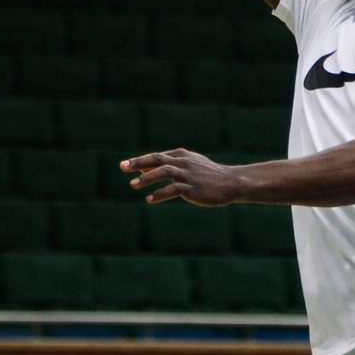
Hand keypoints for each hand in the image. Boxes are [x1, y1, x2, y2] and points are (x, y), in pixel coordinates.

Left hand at [120, 148, 242, 205]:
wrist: (231, 183)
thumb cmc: (207, 175)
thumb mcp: (188, 166)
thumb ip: (167, 166)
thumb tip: (142, 168)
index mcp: (181, 156)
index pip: (156, 156)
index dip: (139, 160)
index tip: (124, 165)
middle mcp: (184, 162)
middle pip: (158, 160)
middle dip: (138, 163)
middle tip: (122, 167)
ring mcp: (189, 174)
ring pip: (165, 172)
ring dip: (147, 178)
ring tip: (133, 185)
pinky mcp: (193, 188)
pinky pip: (174, 189)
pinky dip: (161, 193)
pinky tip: (150, 199)